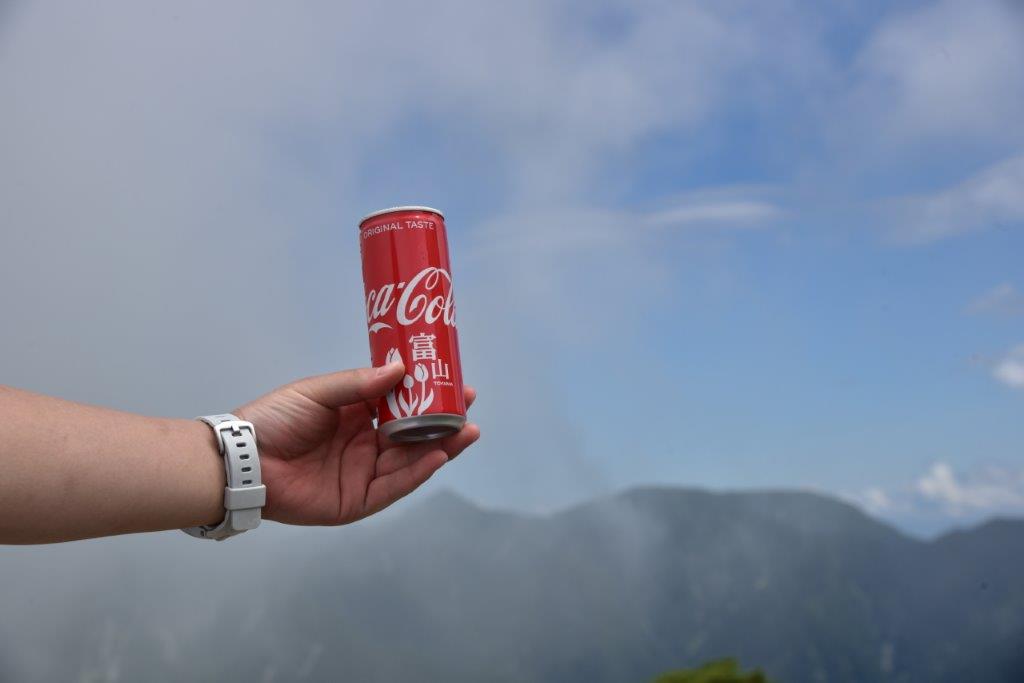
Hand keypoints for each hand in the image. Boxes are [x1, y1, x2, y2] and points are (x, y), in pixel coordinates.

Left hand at [235, 362, 478, 525]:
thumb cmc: (275, 419)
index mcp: (356, 417)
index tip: (454, 382)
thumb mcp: (317, 391)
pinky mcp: (358, 502)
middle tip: (467, 407)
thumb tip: (401, 369)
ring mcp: (363, 475)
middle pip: (413, 436)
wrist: (244, 459)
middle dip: (443, 423)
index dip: (427, 397)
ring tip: (465, 430)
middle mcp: (365, 446)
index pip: (401, 407)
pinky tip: (437, 456)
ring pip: (410, 462)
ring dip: (439, 447)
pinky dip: (417, 473)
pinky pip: (393, 487)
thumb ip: (359, 384)